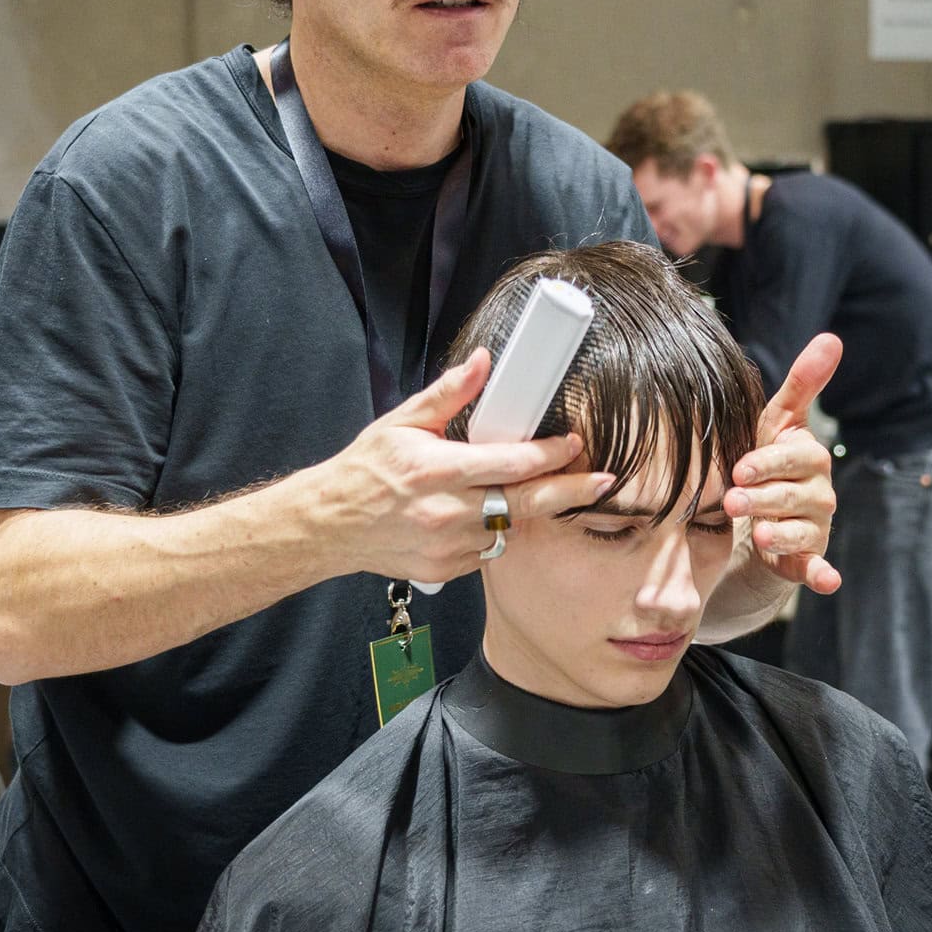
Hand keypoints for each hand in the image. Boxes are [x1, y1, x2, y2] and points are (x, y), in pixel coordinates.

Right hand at [308, 350, 612, 584]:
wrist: (329, 525)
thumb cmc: (365, 470)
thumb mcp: (402, 422)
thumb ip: (449, 394)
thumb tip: (483, 361)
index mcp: (437, 470)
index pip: (510, 464)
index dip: (550, 455)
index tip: (575, 444)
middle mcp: (446, 512)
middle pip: (526, 505)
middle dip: (571, 492)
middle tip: (603, 482)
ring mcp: (446, 547)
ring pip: (509, 530)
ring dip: (528, 512)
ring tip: (539, 493)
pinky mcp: (444, 570)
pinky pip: (486, 551)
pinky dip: (494, 533)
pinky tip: (486, 516)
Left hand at [721, 334, 842, 594]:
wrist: (755, 518)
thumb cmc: (765, 460)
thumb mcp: (776, 421)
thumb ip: (803, 384)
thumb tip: (832, 338)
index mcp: (809, 457)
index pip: (795, 458)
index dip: (768, 463)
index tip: (739, 468)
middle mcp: (818, 492)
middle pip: (795, 495)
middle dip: (764, 497)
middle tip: (732, 501)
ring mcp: (815, 528)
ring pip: (801, 530)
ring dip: (780, 533)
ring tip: (758, 535)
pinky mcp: (808, 559)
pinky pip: (819, 568)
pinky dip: (823, 575)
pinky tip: (827, 580)